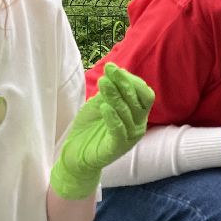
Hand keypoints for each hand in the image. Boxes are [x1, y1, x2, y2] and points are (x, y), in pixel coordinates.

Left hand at [50, 63, 154, 199]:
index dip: (131, 80)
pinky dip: (113, 118)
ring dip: (115, 96)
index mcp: (138, 114)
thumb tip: (117, 72)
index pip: (144, 94)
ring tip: (103, 83)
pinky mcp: (118, 148)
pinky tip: (104, 107)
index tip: (113, 68)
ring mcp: (130, 137)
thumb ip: (111, 92)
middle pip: (138, 101)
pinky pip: (119, 131)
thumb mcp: (101, 104)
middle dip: (124, 83)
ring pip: (127, 113)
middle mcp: (138, 125)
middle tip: (110, 70)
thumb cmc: (90, 127)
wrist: (76, 153)